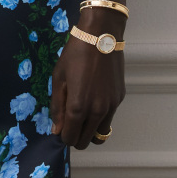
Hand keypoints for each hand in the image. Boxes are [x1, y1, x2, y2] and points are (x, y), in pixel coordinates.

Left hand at [50, 10, 125, 150]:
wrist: (101, 36)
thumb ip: (57, 107)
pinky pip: (108, 119)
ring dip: (89, 131)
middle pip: (85, 141)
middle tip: (69, 123)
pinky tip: (93, 100)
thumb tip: (57, 130)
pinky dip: (100, 118)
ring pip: (100, 134)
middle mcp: (97, 111)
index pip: (70, 138)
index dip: (62, 136)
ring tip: (81, 116)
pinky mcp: (119, 99)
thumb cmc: (74, 55)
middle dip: (75, 136)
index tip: (59, 127)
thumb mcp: (59, 79)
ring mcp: (111, 106)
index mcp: (78, 107)